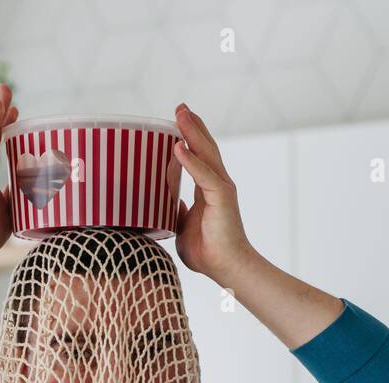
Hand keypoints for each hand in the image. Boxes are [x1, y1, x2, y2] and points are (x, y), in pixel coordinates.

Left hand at [172, 104, 256, 286]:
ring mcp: (221, 189)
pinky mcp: (221, 198)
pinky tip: (178, 147)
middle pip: (205, 147)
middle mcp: (217, 184)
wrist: (226, 268)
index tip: (177, 121)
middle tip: (179, 107)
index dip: (189, 138)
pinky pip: (203, 175)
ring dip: (192, 133)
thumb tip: (163, 204)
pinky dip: (191, 161)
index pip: (199, 156)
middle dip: (192, 126)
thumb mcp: (181, 226)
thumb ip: (175, 211)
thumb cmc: (207, 252)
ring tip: (180, 114)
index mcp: (209, 189)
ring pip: (206, 154)